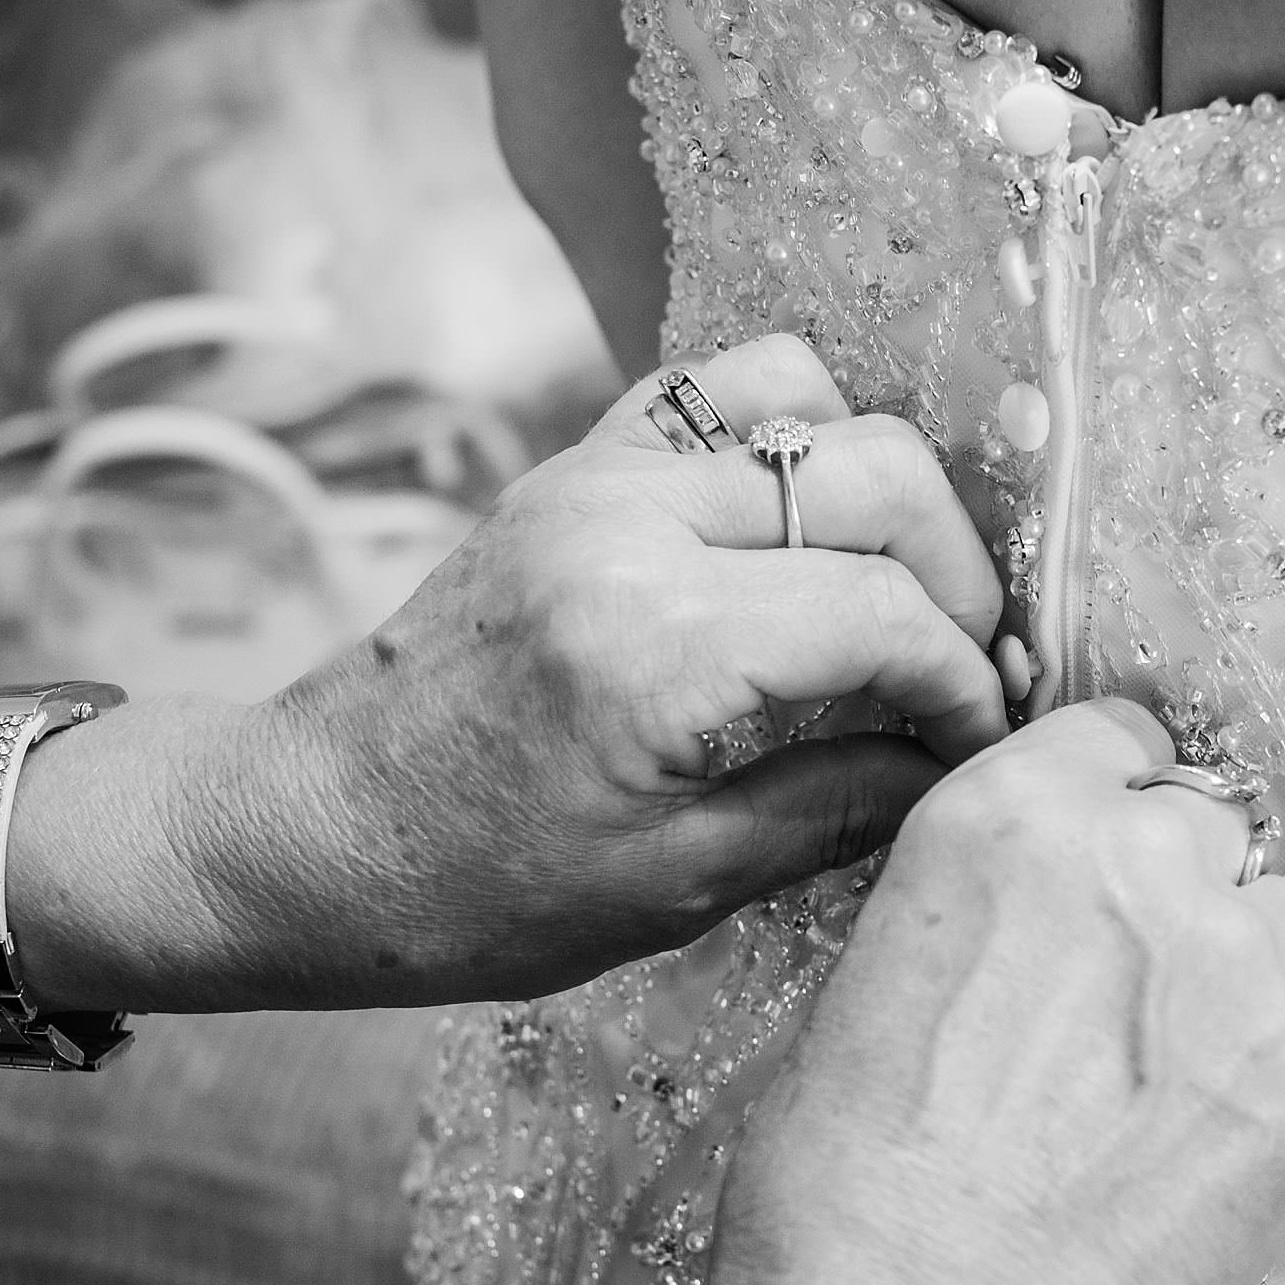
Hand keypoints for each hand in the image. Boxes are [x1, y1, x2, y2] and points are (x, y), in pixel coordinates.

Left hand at [43, 333, 1007, 1010]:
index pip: (883, 612)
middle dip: (956, 576)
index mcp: (652, 649)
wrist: (301, 832)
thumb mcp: (670, 889)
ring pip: (813, 400)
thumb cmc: (471, 893)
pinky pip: (718, 390)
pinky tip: (808, 531)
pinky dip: (797, 433)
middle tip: (958, 672)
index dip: (964, 679)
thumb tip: (955, 761)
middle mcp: (628, 527)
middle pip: (878, 474)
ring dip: (886, 492)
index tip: (983, 739)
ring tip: (895, 593)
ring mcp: (595, 476)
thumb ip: (834, 806)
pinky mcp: (571, 466)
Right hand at [668, 699, 1284, 1284]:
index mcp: (1008, 814)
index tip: (1117, 845)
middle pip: (1211, 826)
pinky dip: (1274, 1077)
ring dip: (1239, 975)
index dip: (1117, 799)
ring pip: (1280, 922)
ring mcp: (1238, 959)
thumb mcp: (885, 965)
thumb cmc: (855, 1180)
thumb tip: (1049, 907)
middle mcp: (1134, 857)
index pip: (1121, 739)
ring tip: (1163, 1080)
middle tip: (1130, 991)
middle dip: (1179, 891)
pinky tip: (1201, 1141)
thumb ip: (996, 897)